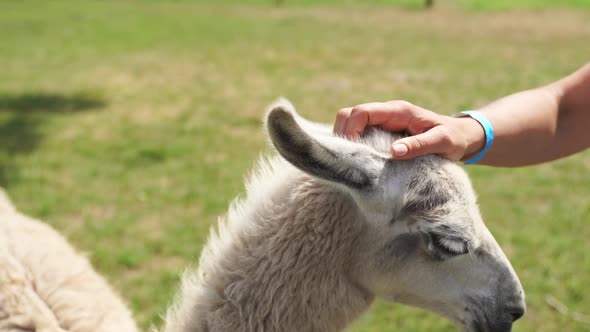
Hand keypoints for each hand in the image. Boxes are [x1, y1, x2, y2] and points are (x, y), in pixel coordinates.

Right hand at [333, 100, 485, 160]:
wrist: (462, 136)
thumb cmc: (454, 139)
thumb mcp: (442, 142)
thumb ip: (419, 146)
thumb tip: (394, 152)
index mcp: (398, 111)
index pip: (361, 112)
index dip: (350, 130)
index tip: (353, 152)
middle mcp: (386, 113)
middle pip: (348, 115)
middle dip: (342, 134)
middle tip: (349, 158)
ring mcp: (382, 121)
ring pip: (349, 123)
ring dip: (346, 141)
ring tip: (354, 161)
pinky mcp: (381, 131)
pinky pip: (358, 133)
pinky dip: (353, 145)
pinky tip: (361, 161)